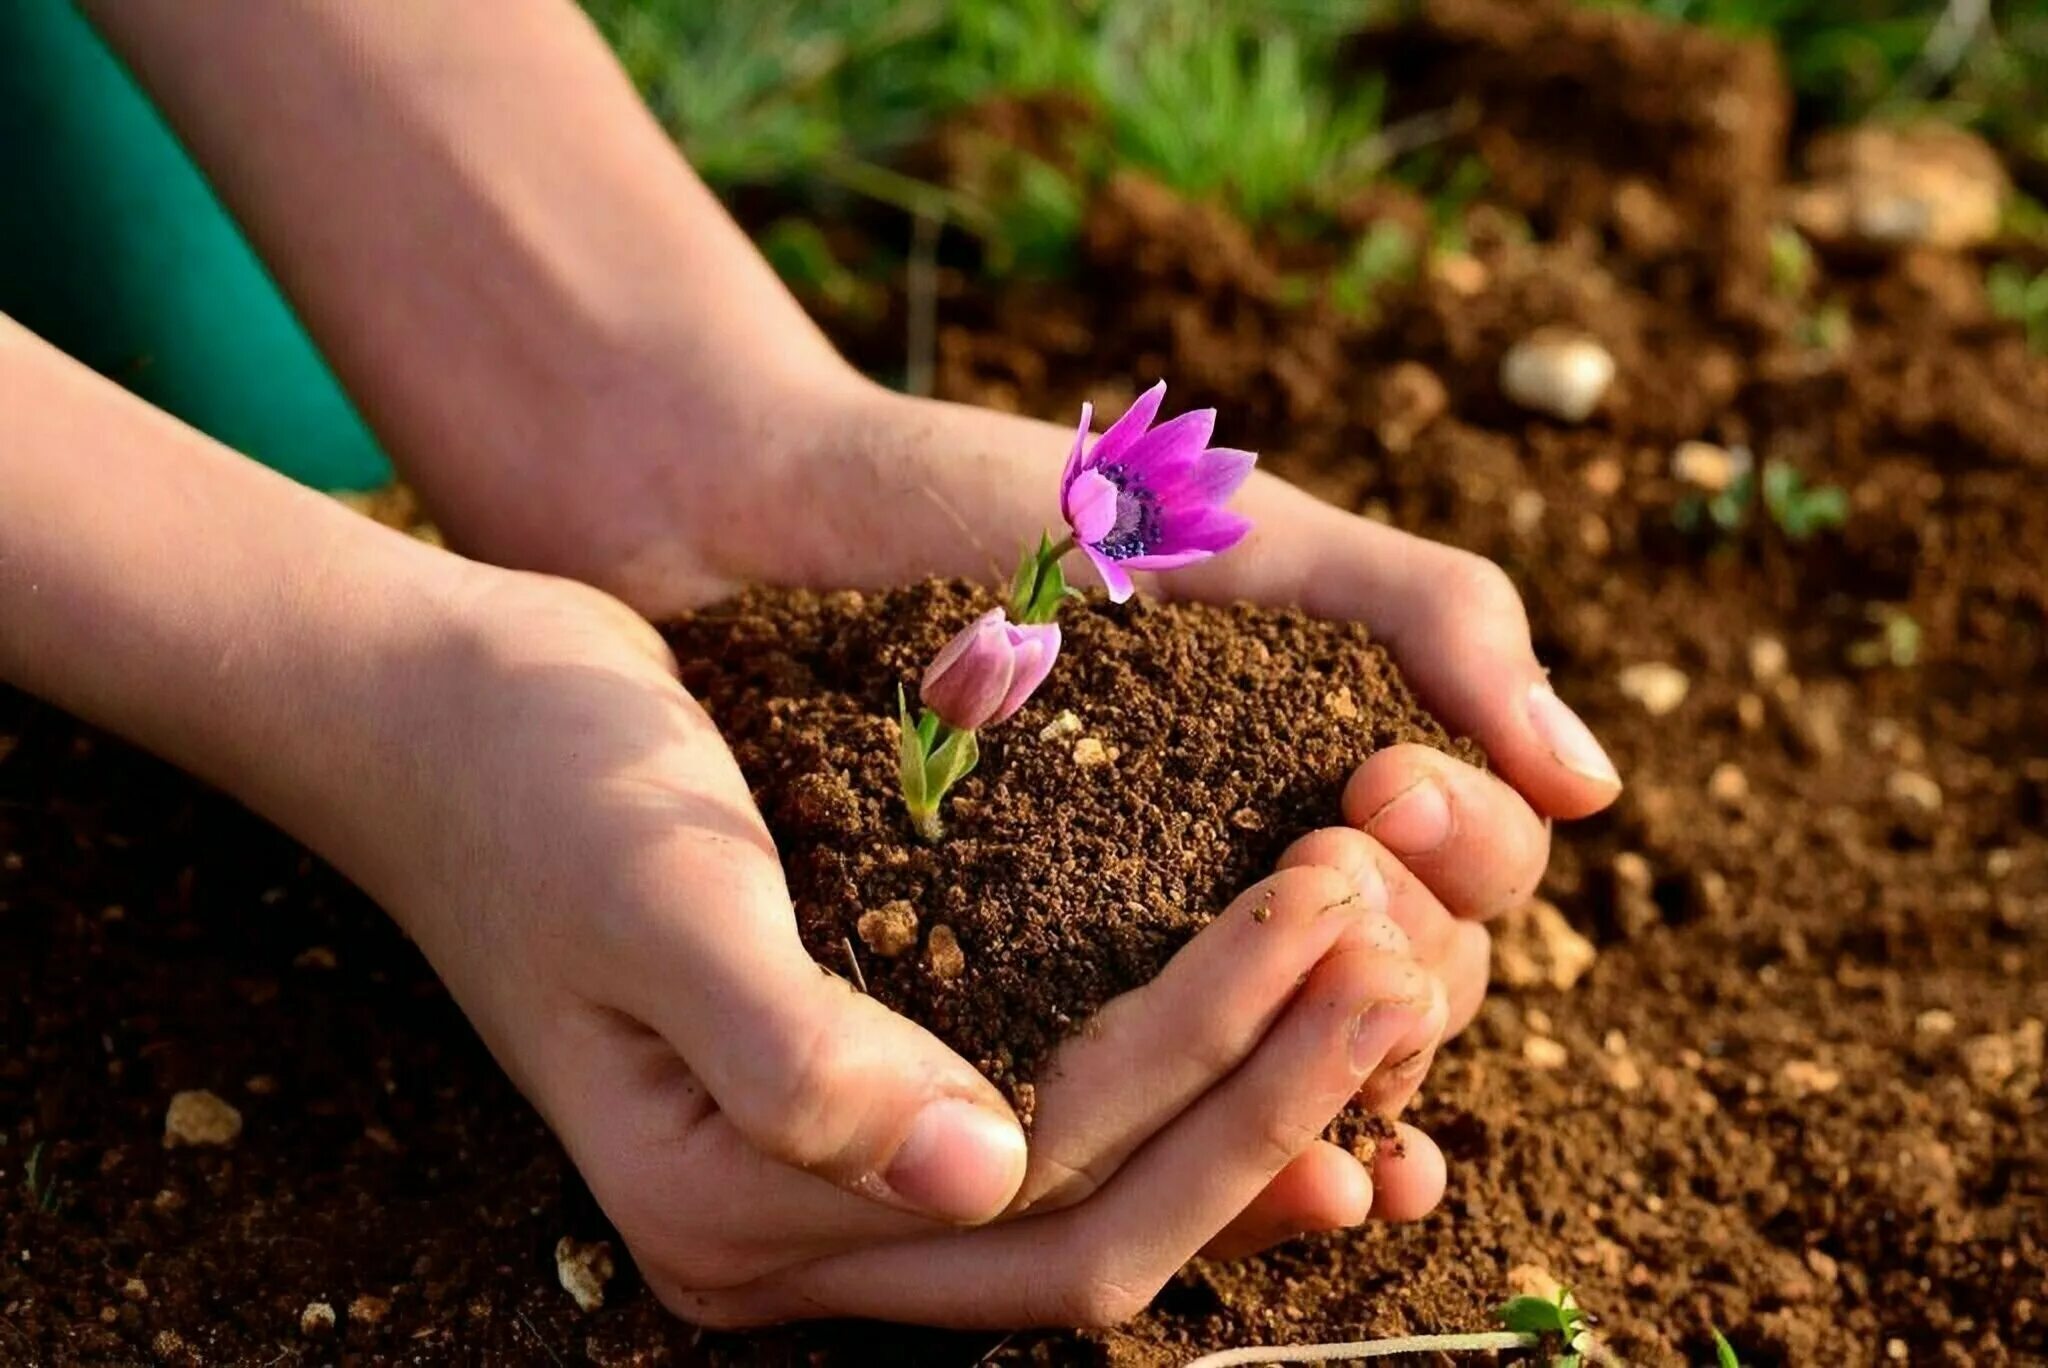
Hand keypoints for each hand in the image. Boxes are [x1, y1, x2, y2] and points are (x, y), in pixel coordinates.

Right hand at [356, 568, 1449, 1326]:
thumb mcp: (654, 897)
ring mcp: (833, 1172)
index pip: (1045, 1200)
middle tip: (1403, 956)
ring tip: (1388, 968)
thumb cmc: (538, 782)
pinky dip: (1186, 1079)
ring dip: (1252, 1096)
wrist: (448, 711)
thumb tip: (977, 1178)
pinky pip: (1064, 1121)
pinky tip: (1291, 1006)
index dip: (1217, 1088)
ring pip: (1100, 1190)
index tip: (1340, 931)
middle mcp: (794, 1231)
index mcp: (734, 1212)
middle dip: (1271, 1102)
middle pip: (1099, 1225)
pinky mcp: (865, 1084)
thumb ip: (794, 1057)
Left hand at [544, 379, 1621, 1048]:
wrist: (755, 518)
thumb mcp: (1227, 537)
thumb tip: (1599, 786)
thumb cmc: (986, 503)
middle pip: (1408, 989)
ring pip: (1292, 1070)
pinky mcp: (1018, 1016)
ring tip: (1302, 1065)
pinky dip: (1202, 1148)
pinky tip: (1232, 1175)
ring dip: (1324, 1079)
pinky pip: (1133, 1109)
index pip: (1476, 871)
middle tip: (1329, 895)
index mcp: (1326, 770)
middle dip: (1399, 961)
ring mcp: (1141, 955)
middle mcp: (1252, 879)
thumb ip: (1419, 618)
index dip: (1463, 854)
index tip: (1384, 794)